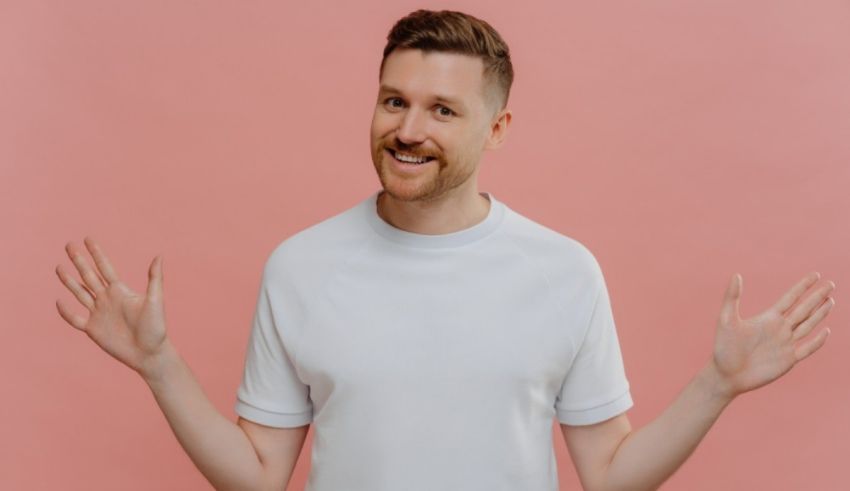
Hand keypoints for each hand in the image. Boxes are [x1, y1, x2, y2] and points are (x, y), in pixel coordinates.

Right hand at [55, 237, 168, 377]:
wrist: (149, 353)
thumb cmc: (156, 327)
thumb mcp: (155, 300)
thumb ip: (154, 278)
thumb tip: (159, 256)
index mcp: (120, 290)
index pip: (105, 267)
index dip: (96, 253)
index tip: (87, 238)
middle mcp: (107, 299)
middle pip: (89, 276)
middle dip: (79, 261)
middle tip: (69, 245)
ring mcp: (98, 313)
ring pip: (80, 293)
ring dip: (69, 281)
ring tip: (59, 267)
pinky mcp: (93, 329)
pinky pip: (75, 318)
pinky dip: (66, 311)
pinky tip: (59, 301)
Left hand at [710, 272, 834, 398]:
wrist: (727, 375)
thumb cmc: (723, 348)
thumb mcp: (727, 320)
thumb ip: (732, 297)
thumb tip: (736, 275)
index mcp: (768, 318)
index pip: (790, 298)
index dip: (802, 286)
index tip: (815, 275)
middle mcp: (779, 329)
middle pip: (803, 309)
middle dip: (817, 297)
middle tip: (831, 284)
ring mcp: (785, 344)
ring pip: (808, 326)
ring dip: (819, 314)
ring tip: (830, 301)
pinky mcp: (788, 360)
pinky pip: (807, 348)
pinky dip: (817, 341)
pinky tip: (825, 331)